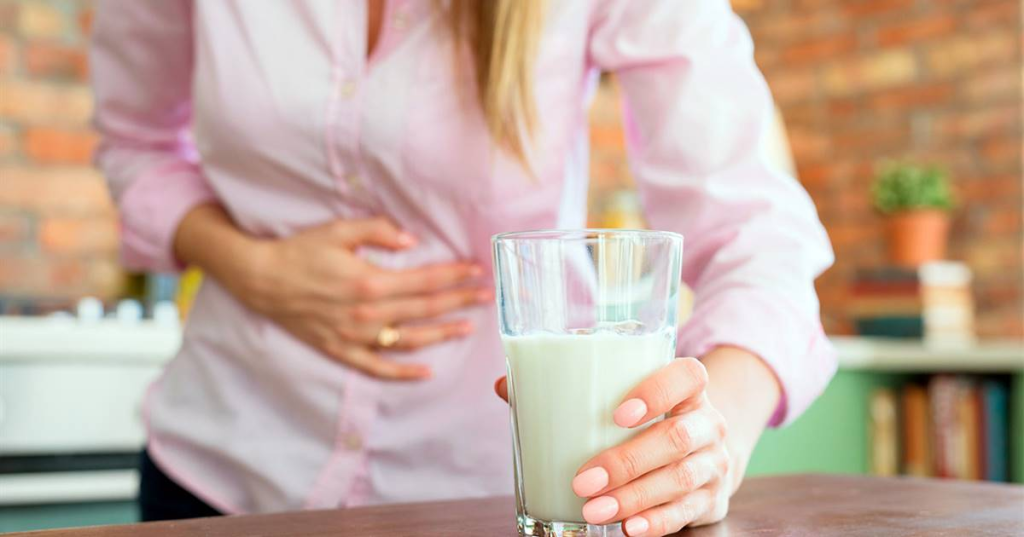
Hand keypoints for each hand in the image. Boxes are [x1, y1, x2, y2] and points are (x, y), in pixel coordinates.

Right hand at [234, 217, 490, 379]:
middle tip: (486, 297)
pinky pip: (378, 367)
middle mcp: (367, 312)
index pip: (425, 280)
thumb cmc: (299, 251)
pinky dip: (404, 373)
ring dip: (442, 334)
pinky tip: (427, 371)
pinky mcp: (341, 350)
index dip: (454, 275)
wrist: (260, 279)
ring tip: (467, 328)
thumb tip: (413, 240)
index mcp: (370, 281)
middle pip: (425, 309)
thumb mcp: (337, 231)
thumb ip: (378, 231)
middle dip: (459, 301)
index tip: (477, 271)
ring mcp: (355, 335)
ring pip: (409, 339)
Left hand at [495, 358, 731, 535]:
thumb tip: (504, 385)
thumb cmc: (647, 421)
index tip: (617, 414)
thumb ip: (568, 391)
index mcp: (688, 389)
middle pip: (677, 437)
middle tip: (584, 480)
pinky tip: (629, 528)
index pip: (688, 376)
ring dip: (634, 497)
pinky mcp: (712, 499)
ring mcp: (714, 463)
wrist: (702, 455)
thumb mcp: (623, 400)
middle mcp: (708, 423)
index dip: (657, 392)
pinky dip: (657, 522)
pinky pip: (687, 512)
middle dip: (627, 461)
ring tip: (594, 509)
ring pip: (681, 478)